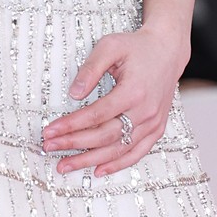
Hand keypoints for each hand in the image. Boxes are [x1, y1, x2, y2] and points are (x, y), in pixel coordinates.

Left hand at [41, 26, 186, 176]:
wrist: (168, 51)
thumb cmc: (136, 47)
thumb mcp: (110, 46)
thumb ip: (91, 68)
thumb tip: (73, 94)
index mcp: (133, 91)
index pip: (97, 114)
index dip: (71, 124)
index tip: (50, 130)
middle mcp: (145, 111)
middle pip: (105, 136)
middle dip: (74, 144)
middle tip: (49, 147)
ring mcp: (153, 123)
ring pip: (118, 149)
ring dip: (90, 160)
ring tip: (65, 165)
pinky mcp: (156, 129)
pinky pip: (136, 153)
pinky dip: (117, 164)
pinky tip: (98, 170)